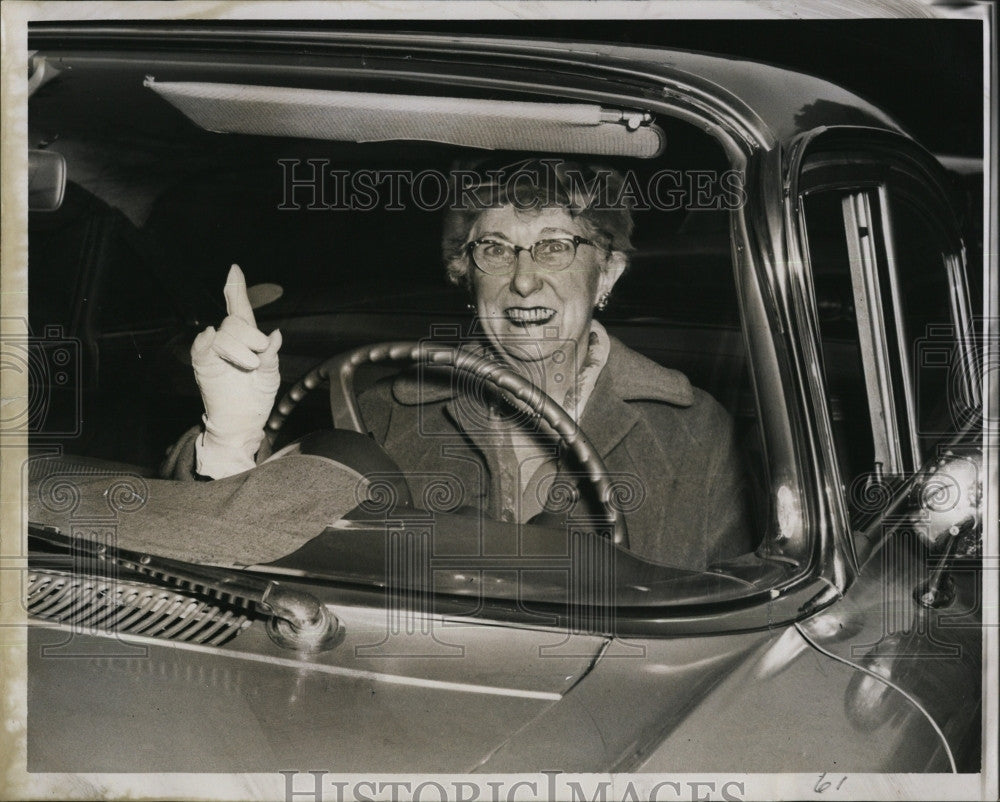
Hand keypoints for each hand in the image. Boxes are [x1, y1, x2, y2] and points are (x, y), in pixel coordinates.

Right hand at [191, 264, 281, 477]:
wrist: (243, 423)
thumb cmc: (256, 399)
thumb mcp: (271, 376)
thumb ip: (272, 355)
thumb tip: (275, 335)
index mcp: (246, 340)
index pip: (240, 310)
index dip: (236, 289)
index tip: (234, 269)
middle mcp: (228, 342)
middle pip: (236, 321)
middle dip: (252, 336)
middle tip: (259, 356)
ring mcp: (214, 353)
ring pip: (225, 333)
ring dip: (241, 350)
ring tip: (249, 367)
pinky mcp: (204, 366)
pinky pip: (202, 347)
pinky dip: (207, 341)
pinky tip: (211, 336)